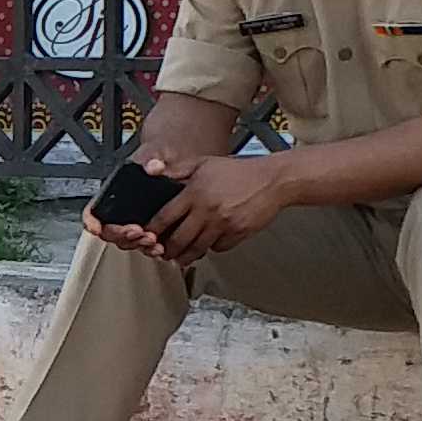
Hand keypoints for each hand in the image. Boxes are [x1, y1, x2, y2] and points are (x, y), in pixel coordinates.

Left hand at [144, 153, 289, 262]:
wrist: (273, 180)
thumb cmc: (239, 171)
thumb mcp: (203, 163)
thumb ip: (176, 169)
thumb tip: (150, 171)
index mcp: (195, 193)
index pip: (165, 217)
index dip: (152, 231)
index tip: (148, 236)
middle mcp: (207, 210)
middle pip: (179, 240)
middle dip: (168, 250)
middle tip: (163, 253)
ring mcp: (223, 224)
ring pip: (197, 248)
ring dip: (186, 256)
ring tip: (181, 257)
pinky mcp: (238, 233)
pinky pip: (219, 248)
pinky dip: (212, 248)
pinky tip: (208, 243)